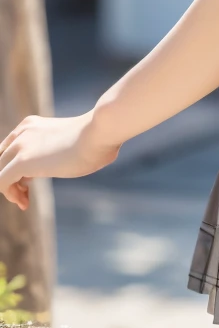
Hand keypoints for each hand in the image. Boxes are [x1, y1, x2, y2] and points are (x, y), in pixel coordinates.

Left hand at [0, 112, 121, 209]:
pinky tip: (24, 202)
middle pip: (0, 162)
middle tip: (25, 197)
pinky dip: (9, 195)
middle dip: (10, 182)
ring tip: (24, 201)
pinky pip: (0, 182)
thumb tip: (59, 164)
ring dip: (10, 191)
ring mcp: (20, 145)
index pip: (8, 151)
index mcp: (31, 125)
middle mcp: (22, 132)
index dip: (13, 171)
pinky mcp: (22, 161)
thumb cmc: (96, 139)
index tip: (28, 185)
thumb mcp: (68, 144)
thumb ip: (54, 153)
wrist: (100, 132)